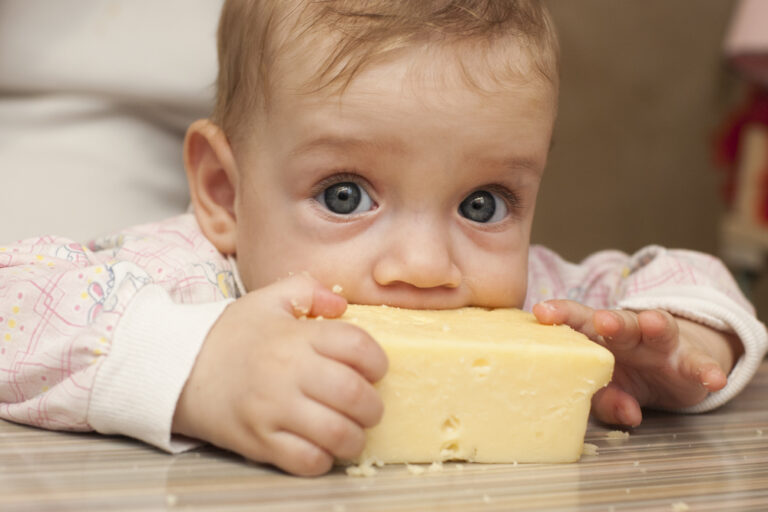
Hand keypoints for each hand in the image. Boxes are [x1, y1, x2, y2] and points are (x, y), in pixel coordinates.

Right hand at [172, 275, 387, 475]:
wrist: (177, 369)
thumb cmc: (230, 335)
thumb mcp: (267, 300)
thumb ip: (308, 290)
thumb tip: (341, 305)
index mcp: (295, 336)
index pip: (357, 346)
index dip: (377, 360)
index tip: (374, 369)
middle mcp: (288, 373)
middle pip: (354, 394)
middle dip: (373, 404)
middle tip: (368, 405)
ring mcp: (273, 410)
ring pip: (337, 433)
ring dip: (355, 436)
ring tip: (351, 429)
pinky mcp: (259, 442)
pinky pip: (307, 460)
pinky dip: (324, 459)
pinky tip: (322, 446)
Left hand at [533, 300, 740, 426]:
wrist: (671, 371)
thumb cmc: (627, 376)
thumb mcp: (611, 391)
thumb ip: (608, 401)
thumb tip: (626, 414)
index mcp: (600, 338)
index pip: (577, 321)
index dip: (560, 314)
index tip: (541, 312)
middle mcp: (630, 335)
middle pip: (618, 321)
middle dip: (610, 320)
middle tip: (601, 321)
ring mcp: (661, 344)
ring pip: (658, 329)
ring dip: (654, 324)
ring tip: (652, 323)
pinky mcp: (690, 360)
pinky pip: (700, 364)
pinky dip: (707, 370)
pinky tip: (713, 379)